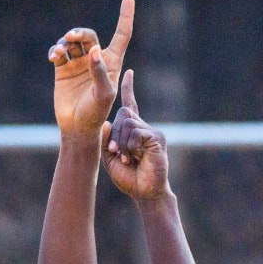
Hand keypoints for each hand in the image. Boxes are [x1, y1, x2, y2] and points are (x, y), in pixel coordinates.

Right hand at [49, 0, 133, 137]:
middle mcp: (96, 60)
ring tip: (59, 52)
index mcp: (111, 63)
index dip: (125, 17)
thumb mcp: (103, 94)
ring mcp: (79, 64)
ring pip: (72, 42)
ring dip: (65, 42)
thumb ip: (100, 71)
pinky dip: (55, 51)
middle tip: (72, 37)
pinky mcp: (63, 70)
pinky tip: (54, 56)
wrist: (76, 127)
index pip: (122, 35)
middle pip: (90, 36)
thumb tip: (94, 49)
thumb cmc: (96, 113)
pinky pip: (58, 53)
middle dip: (80, 33)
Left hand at [102, 70, 169, 201]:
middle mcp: (144, 127)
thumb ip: (106, 141)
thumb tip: (106, 123)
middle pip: (123, 114)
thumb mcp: (110, 159)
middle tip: (117, 152)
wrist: (144, 192)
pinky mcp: (157, 137)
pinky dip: (131, 147)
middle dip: (115, 134)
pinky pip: (136, 133)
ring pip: (128, 123)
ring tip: (128, 158)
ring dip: (122, 144)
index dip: (129, 88)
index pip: (130, 104)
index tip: (129, 72)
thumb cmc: (129, 178)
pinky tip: (136, 157)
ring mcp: (151, 131)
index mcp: (133, 130)